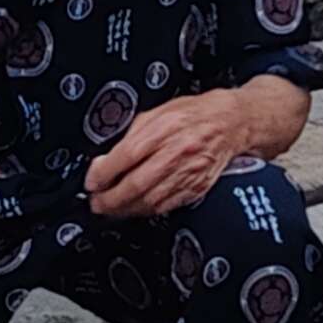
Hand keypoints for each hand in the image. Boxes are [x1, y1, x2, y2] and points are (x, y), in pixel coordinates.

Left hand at [88, 92, 249, 220]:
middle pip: (137, 183)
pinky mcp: (197, 187)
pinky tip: (135, 207)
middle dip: (110, 198)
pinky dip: (146, 210)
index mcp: (164, 128)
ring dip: (125, 208)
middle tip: (96, 202)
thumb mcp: (157, 112)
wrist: (231, 123)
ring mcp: (189, 172)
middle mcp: (177, 152)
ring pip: (150, 200)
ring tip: (111, 208)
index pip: (127, 155)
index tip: (91, 181)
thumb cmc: (193, 114)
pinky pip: (167, 205)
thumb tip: (107, 158)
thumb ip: (131, 134)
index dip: (104, 172)